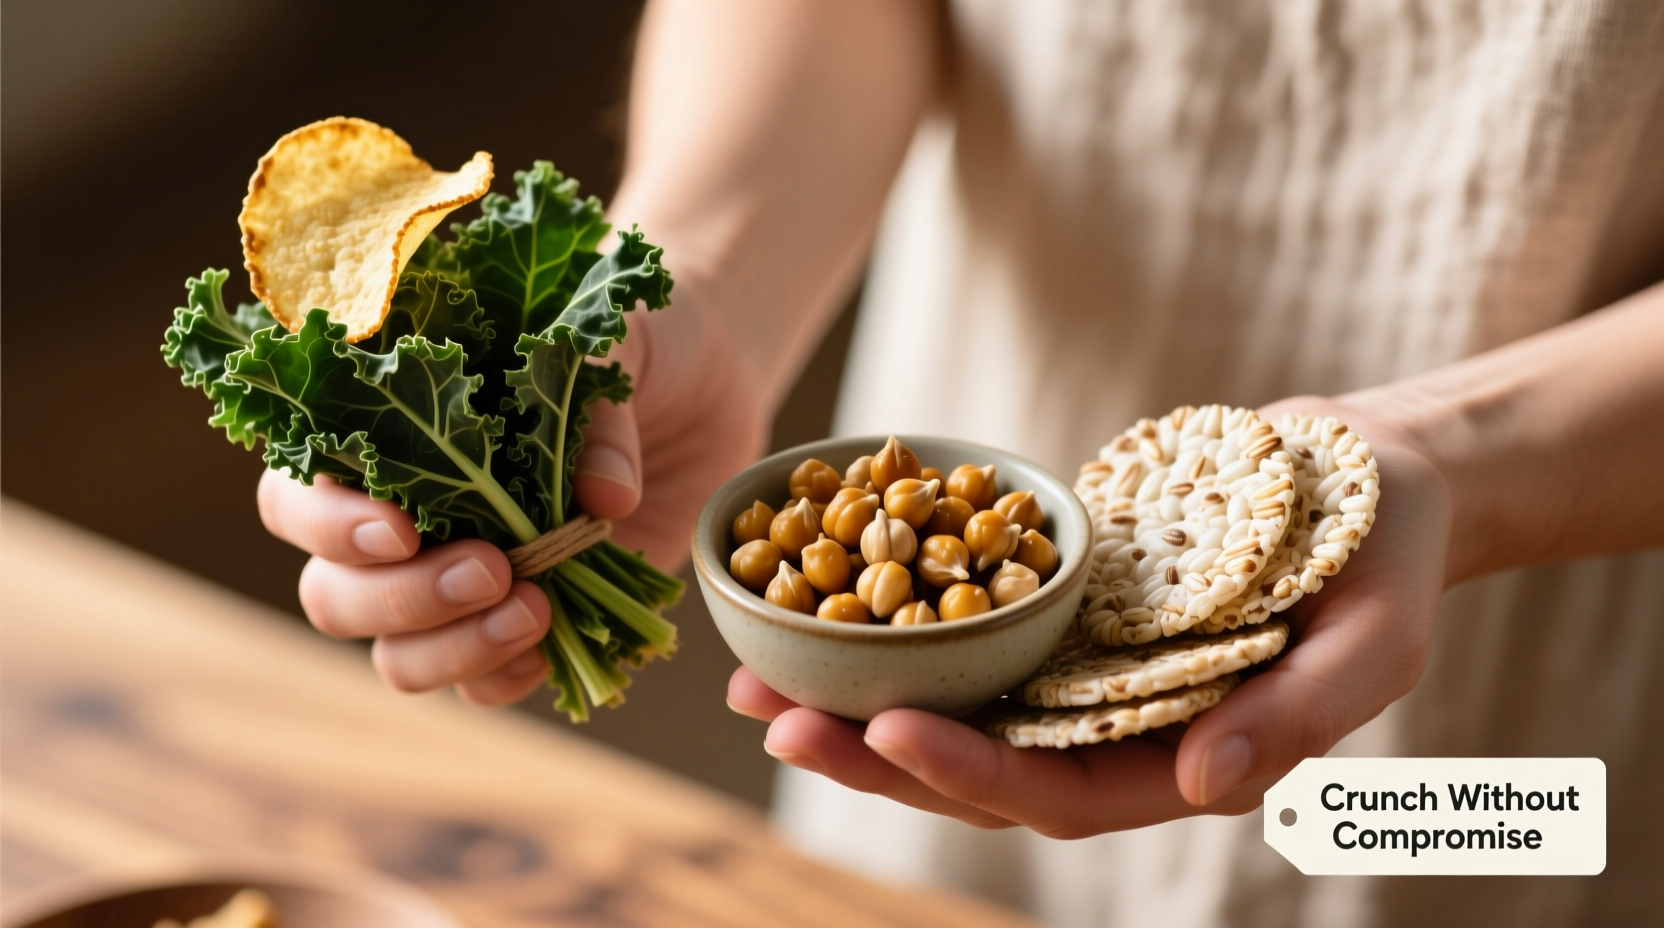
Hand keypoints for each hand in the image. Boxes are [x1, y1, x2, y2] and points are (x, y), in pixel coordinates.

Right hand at [258, 290, 766, 702]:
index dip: (329, 527)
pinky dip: (509, 678)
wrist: (704, 385)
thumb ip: (595, 407)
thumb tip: (604, 496)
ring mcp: (456, 581)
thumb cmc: (629, 341)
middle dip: (403, 599)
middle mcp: (401, 522)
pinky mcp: (520, 623)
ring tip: (537, 610)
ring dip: (456, 649)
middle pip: (334, 596)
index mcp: (381, 441)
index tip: (400, 530)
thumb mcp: (612, 341)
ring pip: (397, 657)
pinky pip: (480, 684)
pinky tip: (555, 642)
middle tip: (493, 569)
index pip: (295, 499)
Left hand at [728, 398, 1451, 835]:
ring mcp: (1076, 670)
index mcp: (1178, 758)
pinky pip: (964, 626)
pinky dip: (893, 620)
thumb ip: (1298, 718)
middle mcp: (1112, 727)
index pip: (1060, 794)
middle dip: (872, 752)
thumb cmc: (1389, 558)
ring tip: (752, 678)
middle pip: (977, 765)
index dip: (972, 775)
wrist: (1369, 474)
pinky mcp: (1055, 609)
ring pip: (953, 704)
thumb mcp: (1377, 639)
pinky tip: (814, 599)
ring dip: (853, 698)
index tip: (887, 734)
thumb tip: (1206, 784)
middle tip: (773, 718)